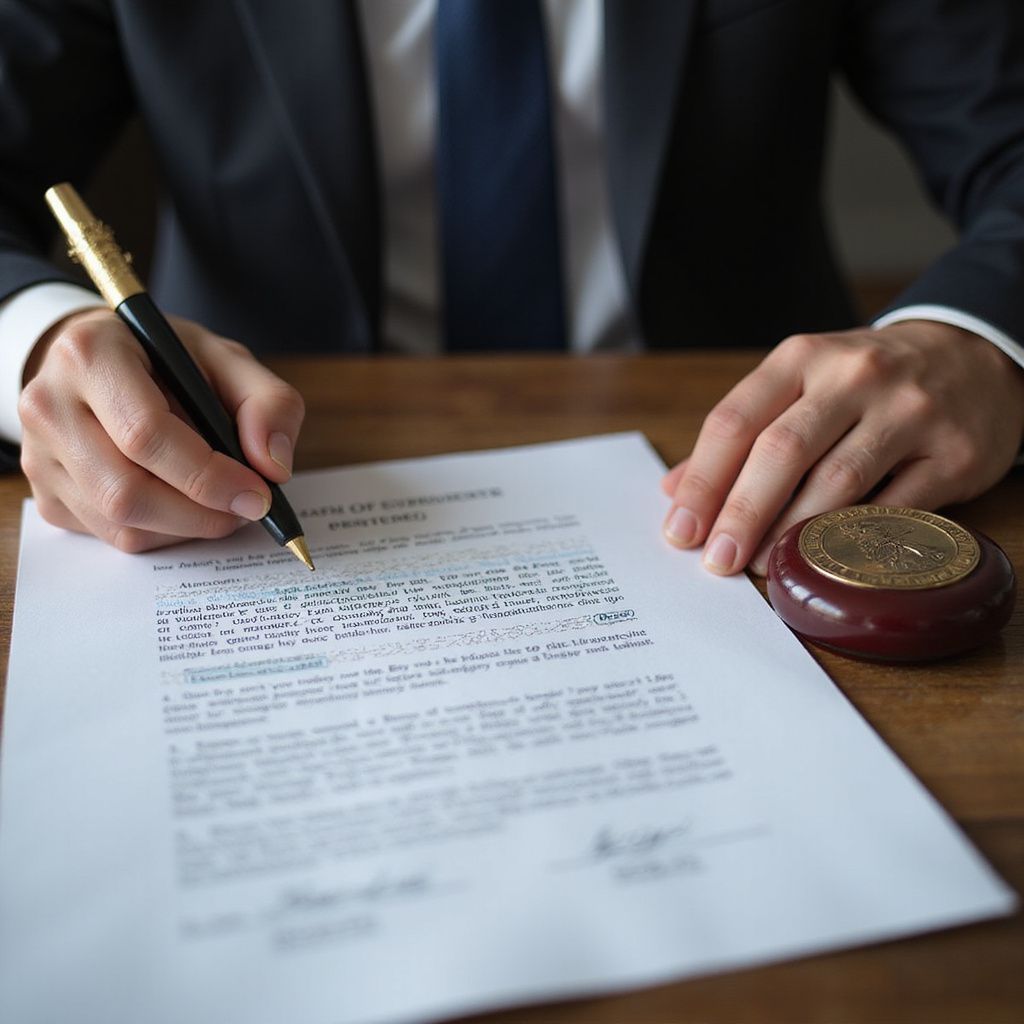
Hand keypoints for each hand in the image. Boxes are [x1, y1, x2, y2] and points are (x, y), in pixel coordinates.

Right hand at [18, 307, 304, 551]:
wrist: (108, 364)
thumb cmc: (169, 361)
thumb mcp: (229, 360)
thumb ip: (268, 403)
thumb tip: (273, 466)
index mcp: (91, 354)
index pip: (145, 434)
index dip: (208, 475)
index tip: (258, 494)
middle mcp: (50, 405)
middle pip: (127, 491)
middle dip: (202, 513)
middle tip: (248, 509)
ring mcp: (40, 455)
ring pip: (120, 523)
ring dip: (188, 526)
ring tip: (223, 503)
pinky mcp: (47, 495)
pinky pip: (112, 536)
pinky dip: (164, 532)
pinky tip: (185, 503)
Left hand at [661, 322, 1023, 575]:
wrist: (972, 353)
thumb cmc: (866, 380)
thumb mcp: (800, 382)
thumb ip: (740, 433)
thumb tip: (674, 490)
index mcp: (802, 358)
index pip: (735, 421)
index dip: (703, 482)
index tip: (680, 530)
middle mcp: (854, 376)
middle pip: (781, 450)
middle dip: (742, 513)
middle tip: (717, 560)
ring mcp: (908, 411)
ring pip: (838, 480)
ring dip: (792, 532)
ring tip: (762, 567)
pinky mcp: (953, 452)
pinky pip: (897, 506)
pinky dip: (855, 538)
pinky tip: (826, 561)